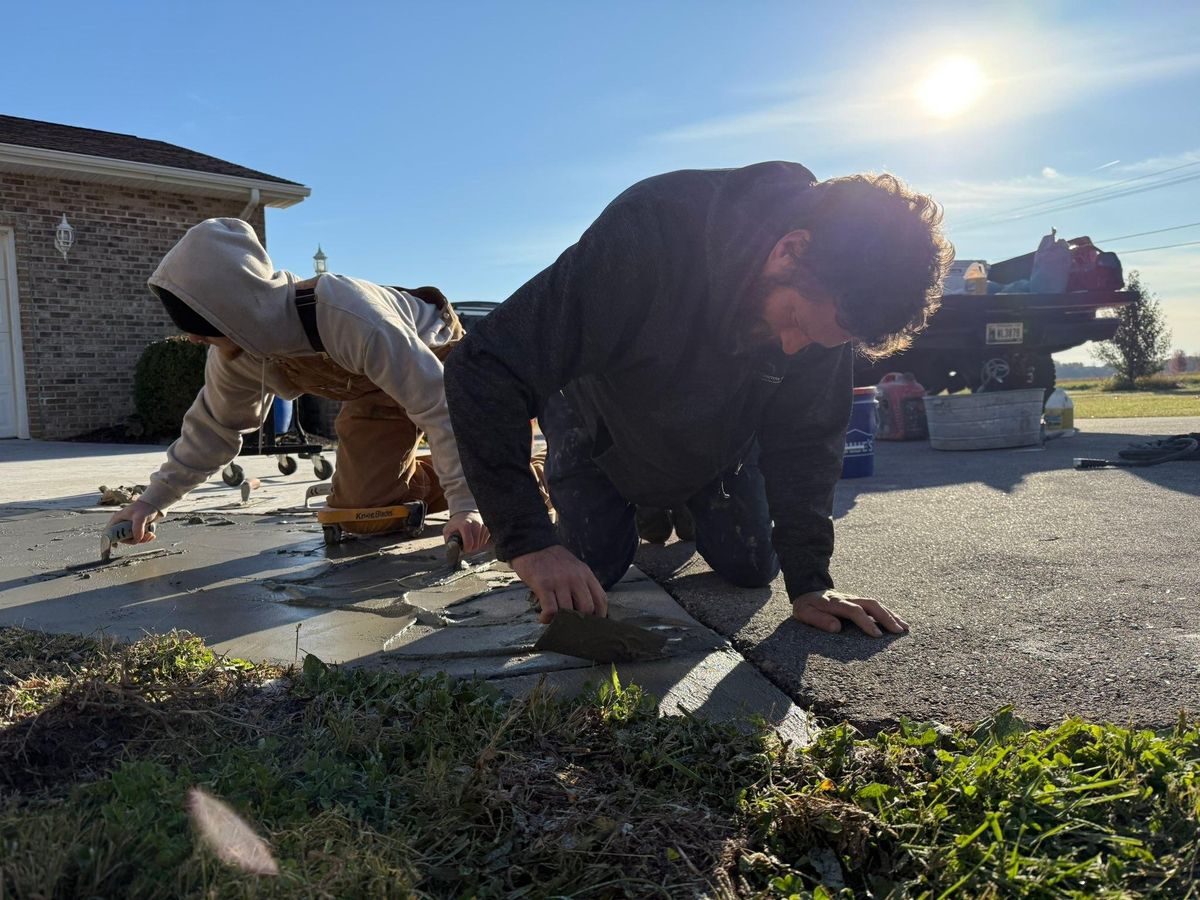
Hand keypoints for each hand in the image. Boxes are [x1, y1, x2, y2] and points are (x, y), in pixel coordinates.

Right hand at [106, 500, 161, 543]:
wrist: (154, 505)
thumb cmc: (144, 508)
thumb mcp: (140, 517)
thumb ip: (137, 529)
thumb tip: (136, 540)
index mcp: (117, 520)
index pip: (108, 532)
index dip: (109, 540)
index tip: (116, 546)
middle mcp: (121, 525)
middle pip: (122, 539)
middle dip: (134, 540)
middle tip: (143, 537)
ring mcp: (129, 528)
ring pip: (133, 540)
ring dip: (142, 539)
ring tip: (150, 534)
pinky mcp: (137, 530)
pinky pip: (139, 539)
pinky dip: (146, 538)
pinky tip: (152, 534)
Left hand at [443, 511, 489, 554]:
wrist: (466, 513)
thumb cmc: (457, 523)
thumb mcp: (448, 529)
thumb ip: (448, 540)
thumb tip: (451, 549)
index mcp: (465, 525)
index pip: (469, 543)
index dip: (466, 549)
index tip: (463, 549)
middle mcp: (476, 525)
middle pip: (476, 545)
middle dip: (470, 548)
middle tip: (465, 546)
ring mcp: (483, 526)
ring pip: (481, 544)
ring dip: (475, 545)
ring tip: (469, 540)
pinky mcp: (487, 528)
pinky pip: (484, 541)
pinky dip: (479, 542)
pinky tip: (474, 537)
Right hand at [510, 545, 607, 623]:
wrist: (531, 544)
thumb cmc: (552, 560)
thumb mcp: (574, 567)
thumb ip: (582, 584)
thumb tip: (587, 609)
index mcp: (585, 574)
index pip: (601, 599)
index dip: (600, 616)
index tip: (593, 625)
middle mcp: (575, 578)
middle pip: (587, 608)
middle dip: (579, 621)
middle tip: (571, 625)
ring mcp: (559, 581)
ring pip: (568, 611)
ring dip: (561, 622)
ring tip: (554, 621)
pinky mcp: (543, 585)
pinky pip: (550, 610)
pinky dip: (547, 619)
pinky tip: (544, 618)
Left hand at [792, 589, 908, 636]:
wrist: (808, 588)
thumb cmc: (806, 605)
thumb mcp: (804, 613)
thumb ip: (818, 619)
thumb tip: (837, 628)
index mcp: (835, 602)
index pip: (855, 611)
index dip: (866, 622)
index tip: (877, 635)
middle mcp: (848, 598)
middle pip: (871, 604)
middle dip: (886, 617)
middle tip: (898, 631)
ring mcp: (855, 598)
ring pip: (876, 604)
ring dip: (891, 615)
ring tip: (905, 628)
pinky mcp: (859, 601)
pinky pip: (876, 606)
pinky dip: (889, 613)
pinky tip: (899, 621)